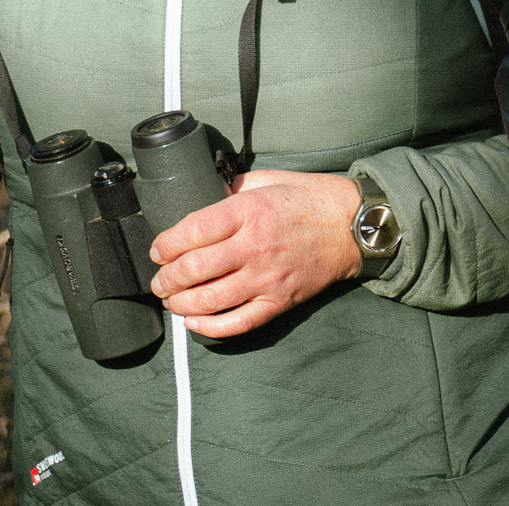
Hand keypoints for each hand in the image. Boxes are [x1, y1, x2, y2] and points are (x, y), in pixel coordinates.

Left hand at [145, 170, 360, 338]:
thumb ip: (231, 190)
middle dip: (166, 279)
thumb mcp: (266, 180)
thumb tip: (200, 197)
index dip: (165, 244)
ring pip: (209, 301)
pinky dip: (210, 328)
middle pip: (194, 270)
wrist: (351, 226)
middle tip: (159, 281)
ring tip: (171, 301)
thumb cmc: (307, 198)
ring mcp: (267, 278)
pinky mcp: (278, 301)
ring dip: (181, 304)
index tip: (157, 250)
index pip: (192, 231)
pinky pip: (238, 323)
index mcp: (249, 212)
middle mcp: (254, 247)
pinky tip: (194, 323)